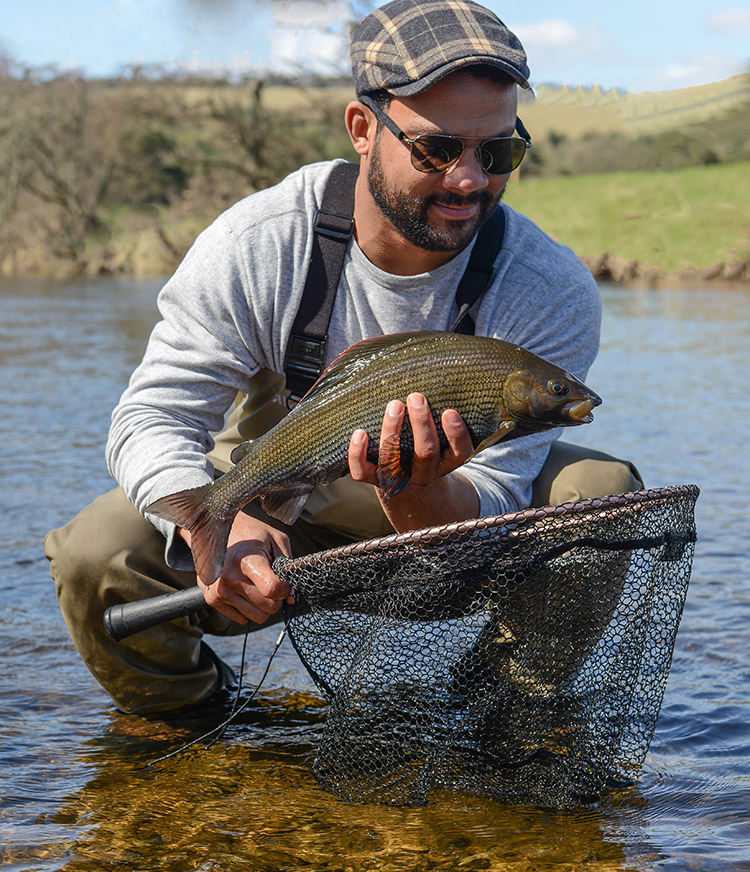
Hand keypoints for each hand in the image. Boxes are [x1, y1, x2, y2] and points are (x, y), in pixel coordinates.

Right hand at [179, 513, 292, 624]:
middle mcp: (230, 578)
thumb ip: (287, 568)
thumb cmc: (251, 534)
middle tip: (271, 582)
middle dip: (276, 599)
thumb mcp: (276, 540)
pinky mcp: (212, 600)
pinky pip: (242, 619)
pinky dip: (248, 608)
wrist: (217, 531)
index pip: (272, 590)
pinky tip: (245, 590)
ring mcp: (219, 591)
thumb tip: (291, 597)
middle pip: (267, 608)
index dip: (285, 589)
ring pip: (257, 617)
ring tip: (258, 585)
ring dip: (263, 606)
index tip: (284, 581)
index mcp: (247, 561)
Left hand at [348, 392, 478, 530]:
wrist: (408, 485)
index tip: (450, 412)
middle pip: (426, 453)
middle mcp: (425, 473)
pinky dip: (358, 454)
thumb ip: (443, 416)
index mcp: (447, 462)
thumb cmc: (427, 447)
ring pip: (394, 459)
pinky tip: (359, 432)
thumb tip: (438, 374)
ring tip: (394, 405)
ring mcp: (400, 478)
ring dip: (392, 431)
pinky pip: (363, 472)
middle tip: (416, 397)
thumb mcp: (443, 438)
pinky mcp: (376, 479)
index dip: (456, 434)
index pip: (459, 452)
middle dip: (421, 424)